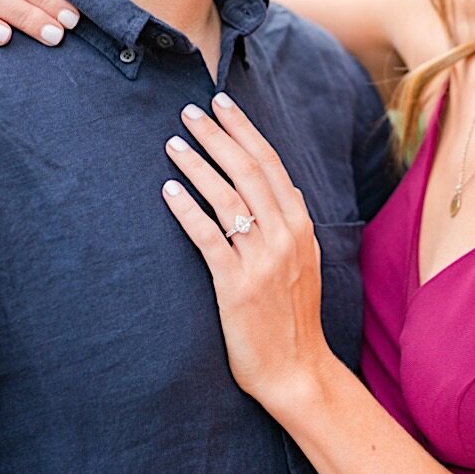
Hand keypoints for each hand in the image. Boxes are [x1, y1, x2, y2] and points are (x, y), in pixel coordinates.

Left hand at [160, 92, 333, 411]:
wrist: (296, 369)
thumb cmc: (294, 317)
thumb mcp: (306, 262)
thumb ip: (295, 224)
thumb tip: (287, 189)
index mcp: (302, 226)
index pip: (271, 164)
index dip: (245, 131)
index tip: (222, 104)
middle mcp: (286, 236)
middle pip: (249, 172)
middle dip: (218, 137)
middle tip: (190, 111)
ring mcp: (263, 260)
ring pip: (228, 199)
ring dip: (199, 166)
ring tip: (174, 143)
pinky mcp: (237, 286)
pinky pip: (210, 239)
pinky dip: (188, 211)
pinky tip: (168, 191)